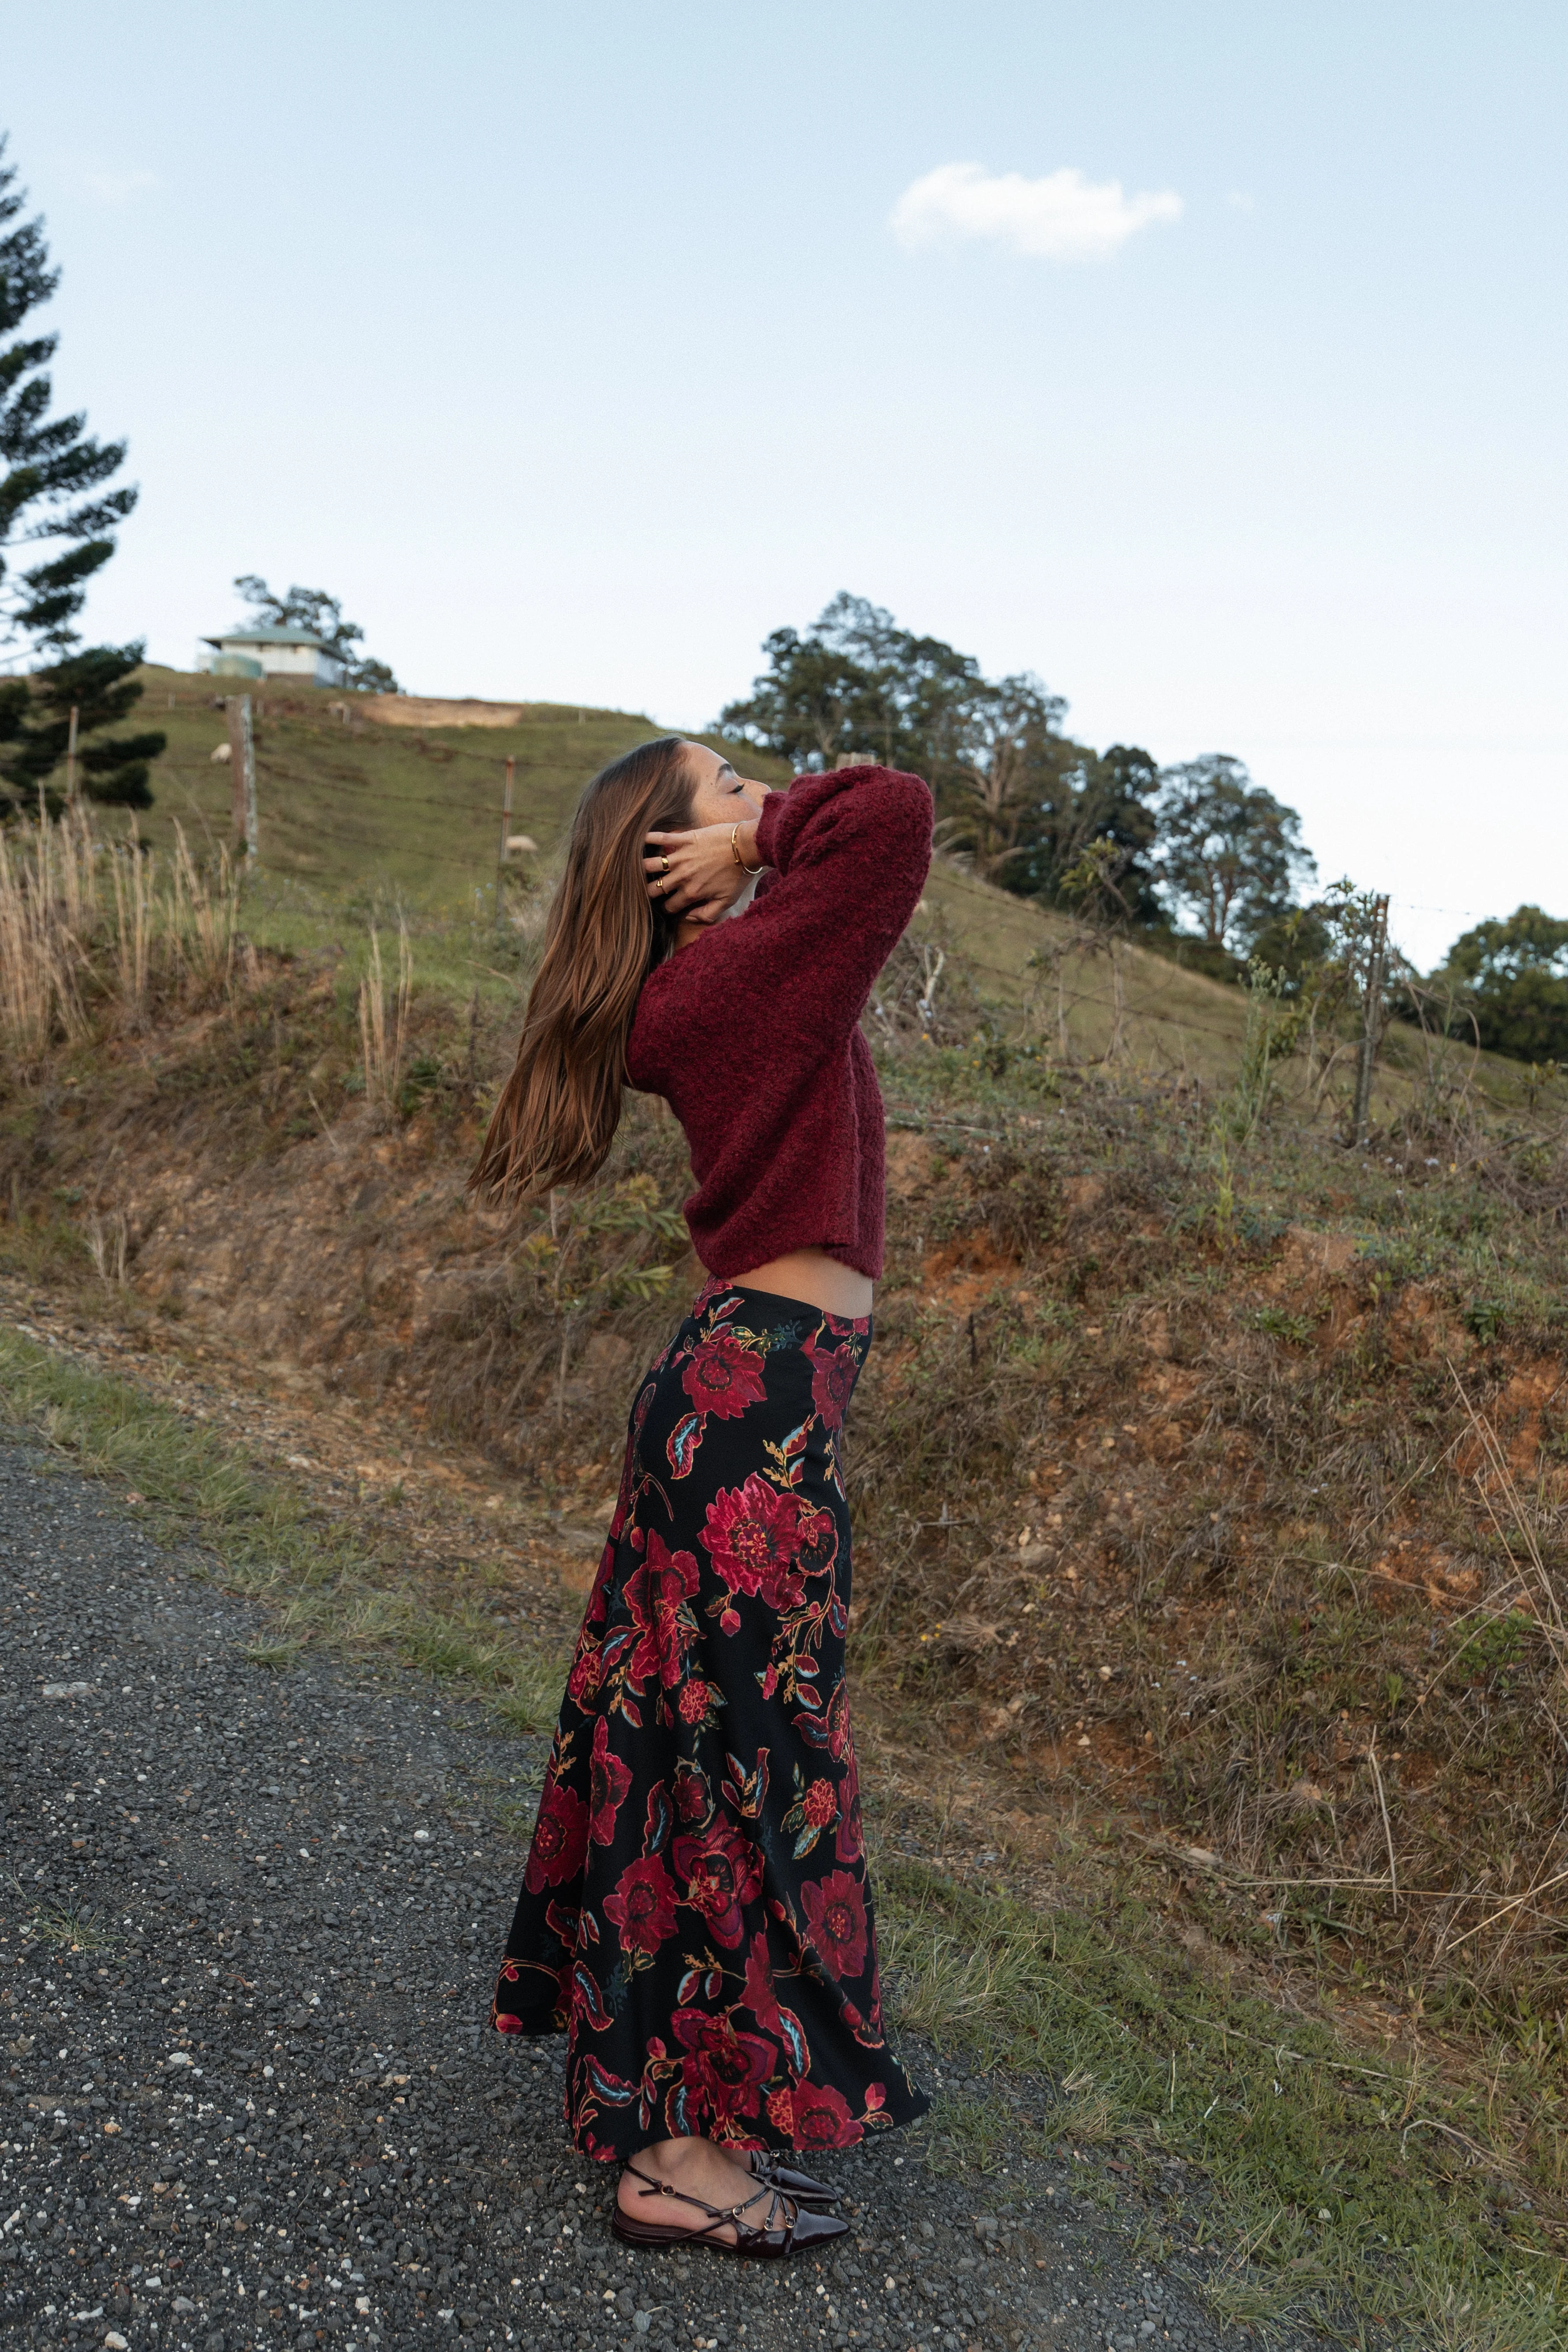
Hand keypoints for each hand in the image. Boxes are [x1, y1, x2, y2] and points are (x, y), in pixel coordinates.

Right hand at [644, 819, 762, 924]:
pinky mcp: (684, 839)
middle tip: (649, 890)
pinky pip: (661, 838)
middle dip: (649, 891)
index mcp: (692, 893)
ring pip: (650, 865)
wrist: (746, 847)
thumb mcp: (727, 901)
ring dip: (643, 868)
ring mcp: (681, 857)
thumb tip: (688, 916)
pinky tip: (642, 841)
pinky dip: (649, 839)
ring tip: (639, 869)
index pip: (669, 906)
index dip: (666, 908)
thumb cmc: (738, 875)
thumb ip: (707, 914)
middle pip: (654, 888)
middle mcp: (682, 876)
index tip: (667, 905)